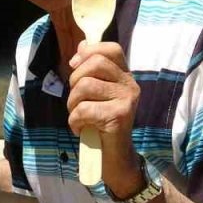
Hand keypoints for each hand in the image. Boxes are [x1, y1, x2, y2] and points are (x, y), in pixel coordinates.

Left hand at [67, 41, 145, 195]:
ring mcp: (127, 100)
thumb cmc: (100, 124)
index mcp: (124, 76)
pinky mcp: (120, 116)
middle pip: (95, 63)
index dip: (89, 52)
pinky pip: (84, 109)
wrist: (114, 157)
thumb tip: (82, 45)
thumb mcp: (95, 94)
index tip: (75, 66)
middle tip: (76, 99)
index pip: (111, 49)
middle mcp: (130, 84)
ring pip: (85, 86)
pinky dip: (74, 121)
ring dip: (72, 104)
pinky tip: (80, 128)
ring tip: (78, 116)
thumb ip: (90, 70)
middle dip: (75, 81)